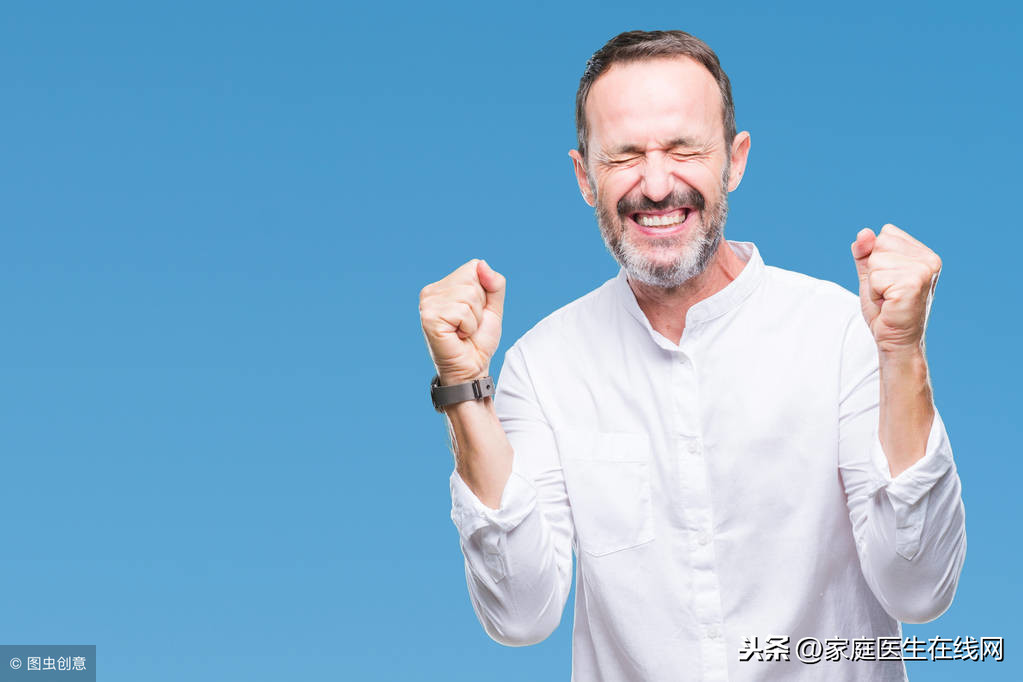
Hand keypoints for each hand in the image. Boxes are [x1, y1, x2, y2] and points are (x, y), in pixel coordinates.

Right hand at [419, 259, 505, 384]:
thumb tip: (482, 264)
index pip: (474, 267)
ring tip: (463, 331)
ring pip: (469, 295)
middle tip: (468, 325)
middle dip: (479, 306)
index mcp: (443, 286)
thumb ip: (494, 283)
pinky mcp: (429, 318)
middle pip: (472, 280)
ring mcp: (427, 304)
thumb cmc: (479, 340)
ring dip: (474, 318)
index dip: (484, 292)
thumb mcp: (493, 307)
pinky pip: (463, 311)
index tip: (474, 313)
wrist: (472, 368)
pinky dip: (468, 327)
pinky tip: (458, 336)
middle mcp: (431, 291)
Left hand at [851, 224, 941, 354]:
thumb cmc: (885, 309)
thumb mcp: (871, 275)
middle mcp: (929, 259)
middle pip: (879, 245)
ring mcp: (923, 271)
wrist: (895, 340)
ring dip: (874, 284)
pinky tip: (888, 303)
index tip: (888, 281)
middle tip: (886, 292)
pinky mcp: (913, 284)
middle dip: (874, 271)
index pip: (886, 234)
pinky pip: (875, 278)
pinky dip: (874, 293)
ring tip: (888, 298)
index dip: (876, 259)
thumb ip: (865, 252)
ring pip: (875, 262)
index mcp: (923, 253)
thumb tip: (864, 232)